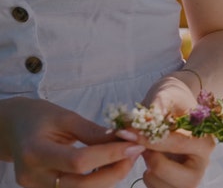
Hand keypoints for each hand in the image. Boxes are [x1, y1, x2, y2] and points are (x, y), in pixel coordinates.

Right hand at [0, 97, 144, 187]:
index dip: (110, 155)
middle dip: (116, 170)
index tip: (134, 145)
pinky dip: (98, 181)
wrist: (12, 128)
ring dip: (110, 177)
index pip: (79, 161)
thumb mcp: (66, 117)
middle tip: (135, 152)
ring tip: (125, 156)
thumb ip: (93, 131)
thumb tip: (125, 139)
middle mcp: (34, 176)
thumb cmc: (39, 116)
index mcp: (35, 152)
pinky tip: (109, 165)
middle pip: (83, 185)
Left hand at [118, 75, 214, 187]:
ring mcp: (191, 176)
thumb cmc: (172, 99)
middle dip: (154, 162)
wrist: (174, 104)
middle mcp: (202, 163)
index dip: (149, 140)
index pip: (176, 144)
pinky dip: (149, 177)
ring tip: (149, 152)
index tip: (127, 133)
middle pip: (178, 177)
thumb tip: (132, 128)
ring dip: (150, 172)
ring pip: (165, 187)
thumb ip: (152, 113)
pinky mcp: (178, 184)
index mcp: (205, 142)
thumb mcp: (165, 97)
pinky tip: (151, 160)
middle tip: (145, 147)